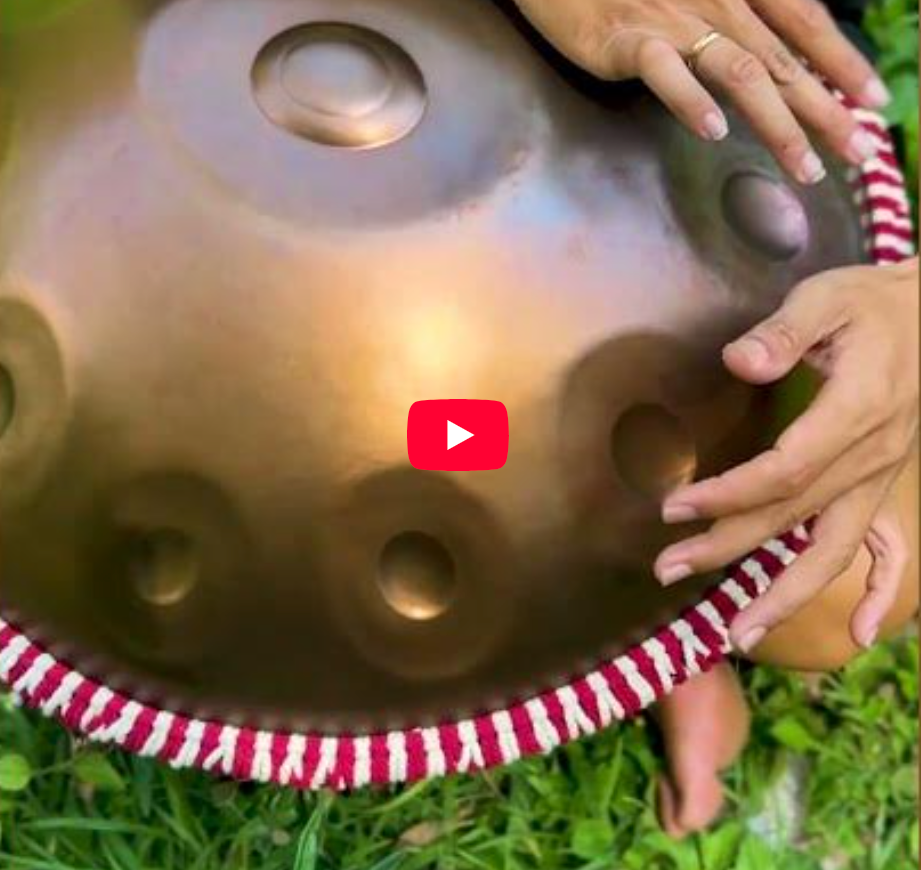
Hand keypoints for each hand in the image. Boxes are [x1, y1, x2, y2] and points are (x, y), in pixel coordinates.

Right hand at [513, 0, 889, 182]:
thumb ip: (729, 24)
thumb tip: (765, 70)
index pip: (805, 24)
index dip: (843, 62)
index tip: (875, 102)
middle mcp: (716, 1)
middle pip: (784, 61)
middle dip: (827, 110)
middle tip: (857, 153)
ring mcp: (673, 20)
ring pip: (741, 72)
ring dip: (778, 124)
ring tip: (805, 167)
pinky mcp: (629, 39)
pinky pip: (665, 72)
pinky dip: (691, 101)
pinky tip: (712, 132)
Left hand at [654, 258, 918, 650]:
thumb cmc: (872, 305)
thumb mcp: (827, 299)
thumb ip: (783, 333)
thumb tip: (738, 361)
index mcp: (855, 413)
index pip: (783, 472)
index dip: (726, 495)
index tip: (674, 508)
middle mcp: (870, 457)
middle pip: (792, 518)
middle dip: (726, 547)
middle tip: (667, 569)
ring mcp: (879, 477)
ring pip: (834, 551)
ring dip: (785, 594)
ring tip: (740, 632)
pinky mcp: (880, 484)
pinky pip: (889, 550)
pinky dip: (879, 592)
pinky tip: (864, 633)